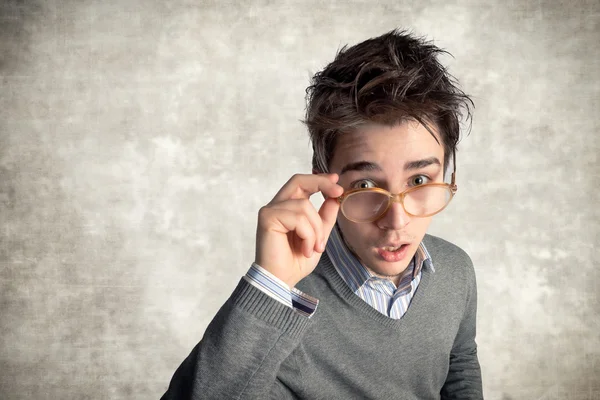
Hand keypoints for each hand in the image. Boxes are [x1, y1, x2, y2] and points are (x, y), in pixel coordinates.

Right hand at [255, 173, 343, 287]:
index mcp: (287, 208)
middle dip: (321, 183)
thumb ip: (325, 217)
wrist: (281, 280)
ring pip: (304, 206)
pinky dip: (307, 235)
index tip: (337, 182)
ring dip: (316, 230)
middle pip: (298, 181)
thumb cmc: (295, 261)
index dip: (320, 179)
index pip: (302, 184)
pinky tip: (305, 249)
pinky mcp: (267, 218)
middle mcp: (277, 206)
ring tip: (314, 248)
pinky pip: (298, 218)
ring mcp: (270, 211)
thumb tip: (335, 198)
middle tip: (338, 192)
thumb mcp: (318, 236)